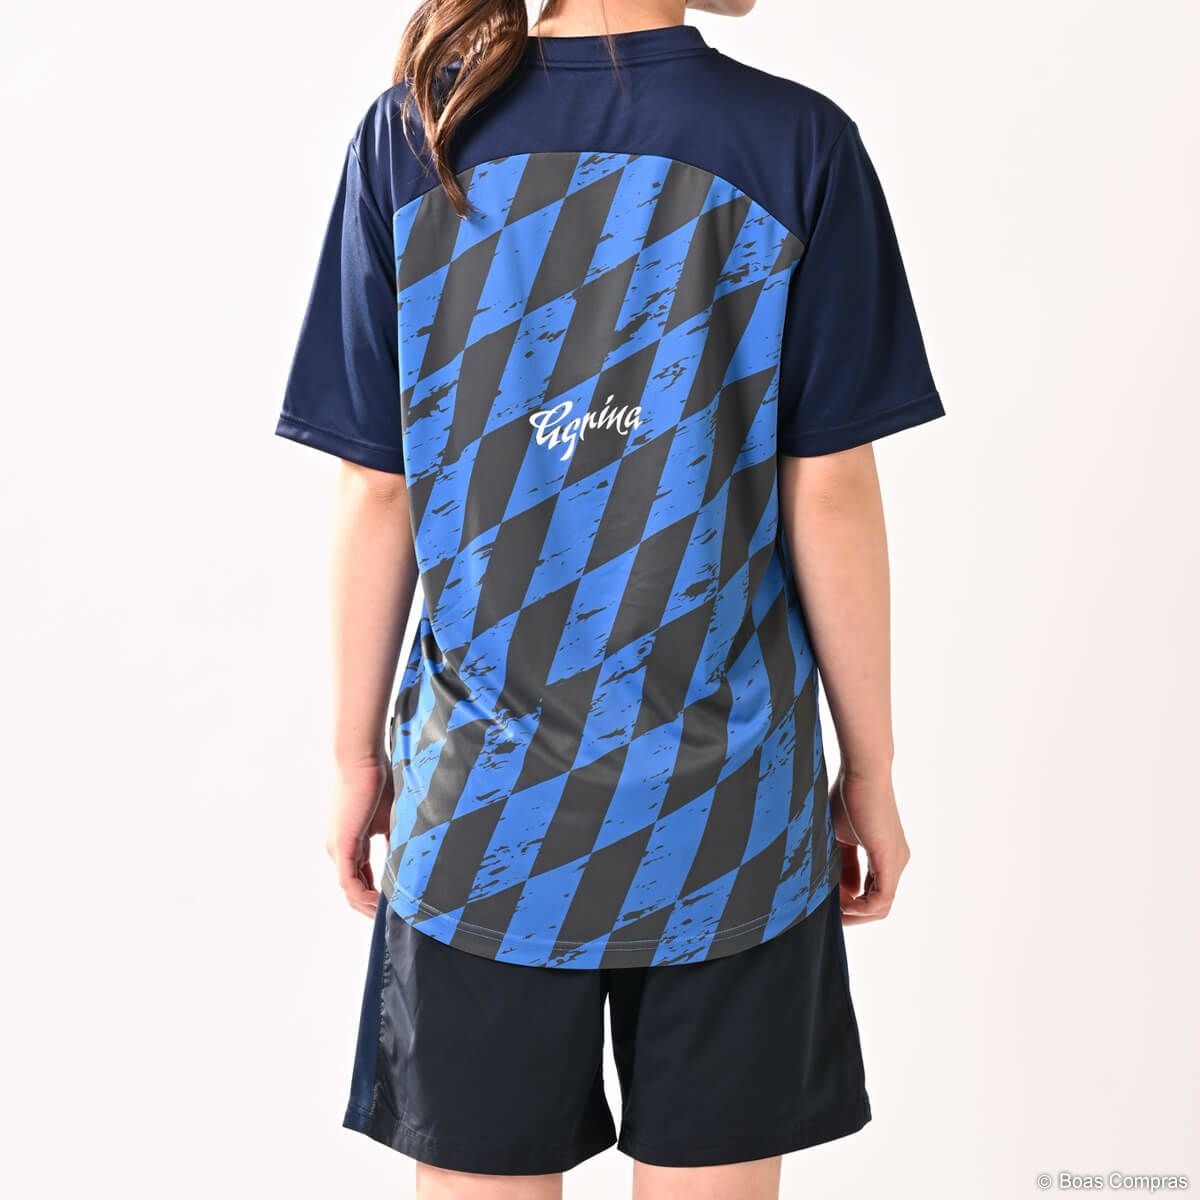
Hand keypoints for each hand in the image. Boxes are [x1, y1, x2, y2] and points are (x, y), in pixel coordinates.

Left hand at [325, 754, 392, 916]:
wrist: (363, 758)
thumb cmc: (379, 779)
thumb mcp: (394, 816)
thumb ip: (400, 837)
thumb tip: (419, 855)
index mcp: (353, 842)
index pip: (363, 878)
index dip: (378, 895)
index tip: (398, 904)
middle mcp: (340, 849)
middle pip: (355, 890)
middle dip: (374, 906)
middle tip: (397, 917)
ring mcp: (338, 849)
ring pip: (351, 890)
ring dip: (369, 906)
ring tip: (392, 915)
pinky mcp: (341, 846)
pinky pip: (349, 883)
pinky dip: (363, 897)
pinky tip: (381, 904)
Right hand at [831, 766, 910, 924]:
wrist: (862, 772)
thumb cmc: (847, 795)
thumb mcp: (840, 836)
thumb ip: (843, 863)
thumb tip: (843, 891)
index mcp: (885, 854)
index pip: (871, 891)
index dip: (849, 903)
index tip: (826, 903)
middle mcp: (896, 860)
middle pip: (878, 904)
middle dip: (852, 913)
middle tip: (828, 911)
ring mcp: (896, 861)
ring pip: (881, 906)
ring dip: (855, 913)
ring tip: (832, 908)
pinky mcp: (890, 860)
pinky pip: (881, 899)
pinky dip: (862, 907)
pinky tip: (842, 904)